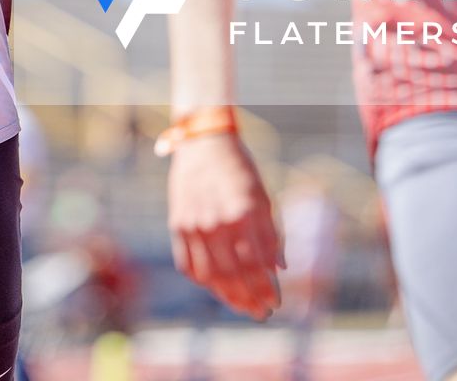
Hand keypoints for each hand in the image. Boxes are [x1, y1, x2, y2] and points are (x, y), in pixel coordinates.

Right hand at [167, 133, 283, 319]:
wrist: (204, 144)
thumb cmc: (240, 170)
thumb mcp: (263, 197)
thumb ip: (270, 234)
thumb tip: (278, 268)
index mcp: (243, 213)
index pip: (257, 265)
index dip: (266, 288)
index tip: (275, 302)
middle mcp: (217, 222)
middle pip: (234, 275)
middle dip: (249, 299)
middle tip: (260, 312)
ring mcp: (194, 225)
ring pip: (210, 275)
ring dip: (227, 296)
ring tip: (240, 305)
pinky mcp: (178, 225)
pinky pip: (188, 264)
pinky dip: (203, 280)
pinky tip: (216, 287)